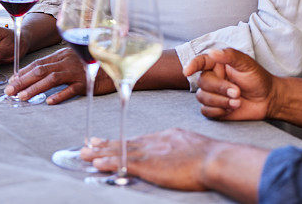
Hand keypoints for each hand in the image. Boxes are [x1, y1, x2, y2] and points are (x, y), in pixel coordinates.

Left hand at [4, 47, 115, 103]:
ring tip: (22, 98)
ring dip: (34, 88)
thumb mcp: (76, 59)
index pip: (39, 63)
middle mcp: (68, 61)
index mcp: (64, 54)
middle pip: (41, 70)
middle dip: (23, 81)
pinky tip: (48, 102)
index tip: (12, 81)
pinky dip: (59, 95)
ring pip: (52, 79)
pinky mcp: (87, 82)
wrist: (118, 65)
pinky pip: (71, 89)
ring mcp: (78, 71)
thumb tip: (40, 73)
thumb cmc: (94, 64)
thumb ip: (60, 62)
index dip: (24, 72)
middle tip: (9, 91)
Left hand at [80, 129, 225, 191]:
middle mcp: (158, 141)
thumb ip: (185, 149)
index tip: (113, 141)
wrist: (216, 159)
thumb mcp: (197, 147)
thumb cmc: (213, 157)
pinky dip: (109, 162)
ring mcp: (152, 151)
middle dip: (107, 144)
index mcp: (170, 136)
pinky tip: (97, 163)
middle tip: (89, 144)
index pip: (142, 139)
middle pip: (127, 142)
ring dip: (101, 153)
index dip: (125, 141)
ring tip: (85, 154)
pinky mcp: (149, 164)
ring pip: (121, 151)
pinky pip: (124, 163)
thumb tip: (184, 154)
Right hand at [183, 48, 276, 120]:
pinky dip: (218, 111)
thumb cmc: (258, 79)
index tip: (187, 71)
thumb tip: (212, 52)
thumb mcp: (247, 64)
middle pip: (202, 83)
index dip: (192, 65)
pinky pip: (205, 111)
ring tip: (238, 101)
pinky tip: (232, 108)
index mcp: (217, 64)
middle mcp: (212, 78)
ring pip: (202, 98)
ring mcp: (212, 93)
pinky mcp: (214, 108)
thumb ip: (230, 56)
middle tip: (237, 92)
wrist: (267, 99)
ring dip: (221, 101)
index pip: (200, 62)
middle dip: (220, 89)